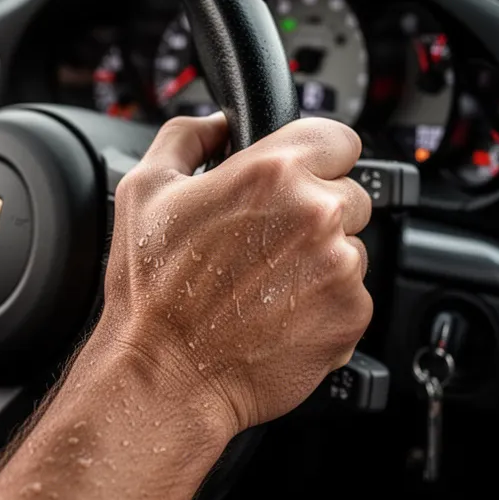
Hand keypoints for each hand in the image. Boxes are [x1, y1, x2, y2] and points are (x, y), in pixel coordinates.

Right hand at [96, 113, 372, 434]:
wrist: (166, 375)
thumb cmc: (151, 291)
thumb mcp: (145, 189)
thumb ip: (188, 136)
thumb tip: (219, 124)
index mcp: (272, 173)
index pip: (338, 136)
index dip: (314, 156)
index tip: (299, 177)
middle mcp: (316, 214)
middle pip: (349, 193)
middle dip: (315, 211)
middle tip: (266, 242)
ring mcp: (340, 267)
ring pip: (352, 246)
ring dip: (320, 259)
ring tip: (265, 284)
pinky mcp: (351, 314)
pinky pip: (353, 294)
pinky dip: (324, 302)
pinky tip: (278, 313)